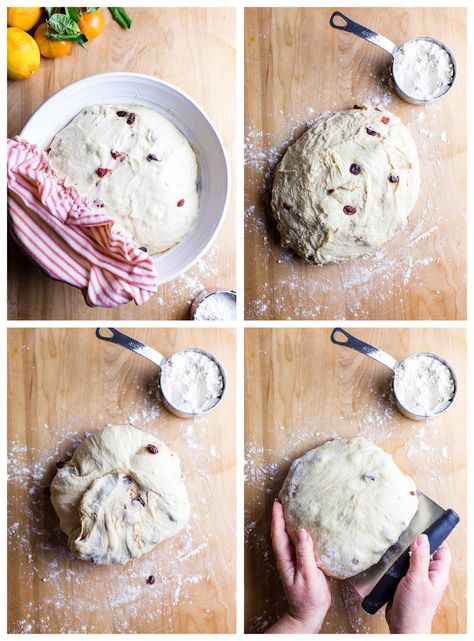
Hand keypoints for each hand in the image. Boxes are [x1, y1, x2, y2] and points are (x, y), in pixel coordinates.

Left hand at [266, 500, 330, 633]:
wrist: (309, 615)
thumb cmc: (308, 599)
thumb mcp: (308, 575)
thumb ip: (305, 554)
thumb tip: (302, 532)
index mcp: (285, 559)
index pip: (278, 534)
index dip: (277, 517)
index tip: (278, 502)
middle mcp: (286, 557)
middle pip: (281, 532)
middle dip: (281, 515)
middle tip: (285, 499)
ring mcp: (293, 561)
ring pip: (289, 537)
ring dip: (290, 522)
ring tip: (294, 508)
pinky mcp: (301, 563)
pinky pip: (298, 543)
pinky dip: (299, 532)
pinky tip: (306, 527)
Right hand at [385, 534, 450, 633]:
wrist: (403, 626)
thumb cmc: (415, 607)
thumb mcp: (417, 579)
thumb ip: (420, 558)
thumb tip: (422, 537)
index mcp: (438, 573)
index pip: (442, 550)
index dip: (436, 538)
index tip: (425, 525)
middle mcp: (429, 575)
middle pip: (426, 552)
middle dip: (417, 543)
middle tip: (406, 532)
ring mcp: (418, 579)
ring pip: (413, 559)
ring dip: (405, 553)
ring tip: (397, 542)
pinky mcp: (406, 582)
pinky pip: (403, 567)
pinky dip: (398, 561)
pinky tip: (391, 557)